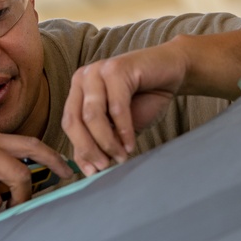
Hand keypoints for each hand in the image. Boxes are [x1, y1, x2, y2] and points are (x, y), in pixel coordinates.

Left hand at [62, 40, 187, 175]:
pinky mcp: (117, 68)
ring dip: (107, 142)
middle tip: (104, 167)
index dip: (79, 149)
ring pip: (92, 115)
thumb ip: (101, 141)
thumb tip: (88, 169)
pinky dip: (123, 130)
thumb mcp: (118, 126)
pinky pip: (116, 107)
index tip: (92, 172)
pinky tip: (131, 143)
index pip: (69, 123)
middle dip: (89, 148)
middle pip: (75, 120)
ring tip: (122, 156)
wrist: (171, 72)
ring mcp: (98, 70)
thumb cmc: (145, 98)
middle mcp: (83, 78)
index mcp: (78, 90)